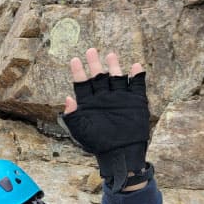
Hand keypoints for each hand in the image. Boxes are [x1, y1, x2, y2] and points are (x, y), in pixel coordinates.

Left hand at [62, 48, 149, 191]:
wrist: (120, 153)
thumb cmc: (96, 143)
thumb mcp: (80, 129)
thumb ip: (72, 115)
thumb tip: (67, 100)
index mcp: (89, 103)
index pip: (81, 84)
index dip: (78, 72)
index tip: (74, 60)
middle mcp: (103, 98)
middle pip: (98, 77)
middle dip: (95, 64)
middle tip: (91, 50)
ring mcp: (119, 98)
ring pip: (116, 78)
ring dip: (114, 66)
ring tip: (111, 54)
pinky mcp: (134, 102)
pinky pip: (137, 86)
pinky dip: (137, 77)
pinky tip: (136, 67)